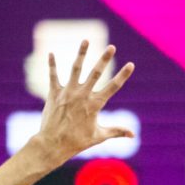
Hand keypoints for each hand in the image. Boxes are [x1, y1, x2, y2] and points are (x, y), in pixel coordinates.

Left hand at [36, 40, 134, 163]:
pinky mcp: (54, 94)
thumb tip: (133, 135)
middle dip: (104, 59)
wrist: (53, 144)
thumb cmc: (77, 142)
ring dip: (81, 54)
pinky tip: (51, 53)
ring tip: (86, 40)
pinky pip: (53, 76)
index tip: (131, 64)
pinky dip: (52, 64)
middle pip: (96, 73)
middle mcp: (82, 96)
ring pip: (76, 69)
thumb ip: (116, 131)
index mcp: (95, 105)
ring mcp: (68, 93)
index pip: (113, 87)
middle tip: (112, 47)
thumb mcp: (99, 136)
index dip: (123, 75)